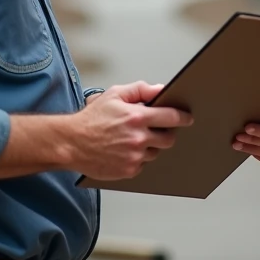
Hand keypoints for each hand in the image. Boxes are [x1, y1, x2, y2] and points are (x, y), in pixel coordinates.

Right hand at [66, 81, 193, 179]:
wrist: (72, 142)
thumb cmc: (91, 119)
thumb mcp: (114, 95)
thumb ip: (140, 90)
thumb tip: (161, 89)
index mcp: (137, 117)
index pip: (171, 117)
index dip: (183, 117)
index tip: (188, 118)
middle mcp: (138, 138)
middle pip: (168, 139)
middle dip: (166, 133)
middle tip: (157, 130)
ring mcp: (134, 157)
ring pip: (156, 152)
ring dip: (150, 146)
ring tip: (132, 139)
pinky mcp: (128, 171)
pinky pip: (143, 165)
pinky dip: (138, 158)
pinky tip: (125, 151)